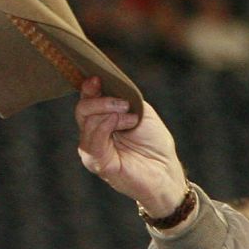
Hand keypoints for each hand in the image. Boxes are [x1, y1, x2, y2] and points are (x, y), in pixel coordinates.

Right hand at [74, 76, 188, 214]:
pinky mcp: (98, 163)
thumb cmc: (155, 144)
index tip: (98, 78)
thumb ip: (123, 99)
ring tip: (130, 117)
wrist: (166, 171)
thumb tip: (107, 86)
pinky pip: (93, 140)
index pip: (87, 102)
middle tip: (123, 103)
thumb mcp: (141, 113)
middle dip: (101, 100)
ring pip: (86, 122)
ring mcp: (93, 150)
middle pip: (82, 110)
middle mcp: (93, 135)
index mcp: (101, 122)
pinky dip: (107, 126)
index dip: (89, 88)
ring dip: (108, 113)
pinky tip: (123, 122)